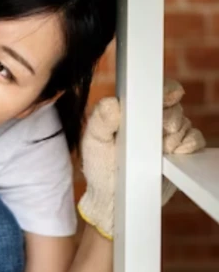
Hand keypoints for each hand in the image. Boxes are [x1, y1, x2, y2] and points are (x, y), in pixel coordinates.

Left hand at [77, 78, 205, 239]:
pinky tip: (174, 154)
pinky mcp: (179, 153)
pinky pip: (195, 142)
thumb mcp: (94, 142)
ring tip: (161, 149)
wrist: (115, 199)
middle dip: (171, 117)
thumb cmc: (100, 167)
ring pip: (186, 124)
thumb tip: (111, 103)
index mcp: (130, 112)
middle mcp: (150, 121)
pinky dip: (189, 146)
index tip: (169, 96)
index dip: (165, 90)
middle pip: (173, 106)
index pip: (153, 92)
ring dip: (177, 135)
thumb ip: (100, 121)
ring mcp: (167, 136)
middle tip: (162, 131)